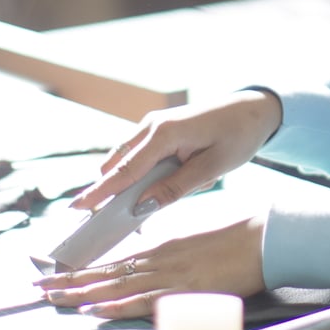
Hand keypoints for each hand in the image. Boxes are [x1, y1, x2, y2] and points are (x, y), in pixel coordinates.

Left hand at [36, 216, 265, 318]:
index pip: (114, 264)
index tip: (57, 277)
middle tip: (38, 289)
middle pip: (106, 273)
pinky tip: (93, 308)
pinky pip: (142, 299)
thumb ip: (173, 260)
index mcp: (161, 252)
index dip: (84, 273)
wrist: (262, 238)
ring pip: (115, 285)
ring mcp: (169, 275)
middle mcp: (158, 261)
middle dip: (69, 282)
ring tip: (52, 297)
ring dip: (81, 293)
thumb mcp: (196, 249)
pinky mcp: (183, 289)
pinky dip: (115, 304)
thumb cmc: (236, 244)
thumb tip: (154, 273)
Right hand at [71, 89, 282, 215]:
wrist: (253, 108)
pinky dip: (142, 175)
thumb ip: (176, 188)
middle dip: (112, 193)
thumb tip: (142, 207)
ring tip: (156, 201)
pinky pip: (139, 157)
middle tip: (114, 221)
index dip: (100, 191)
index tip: (76, 206)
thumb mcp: (213, 168)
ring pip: (126, 161)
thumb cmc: (238, 135)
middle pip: (117, 165)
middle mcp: (151, 126)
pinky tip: (166, 185)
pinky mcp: (158, 130)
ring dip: (131, 185)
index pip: (126, 169)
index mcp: (165, 133)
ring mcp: (152, 126)